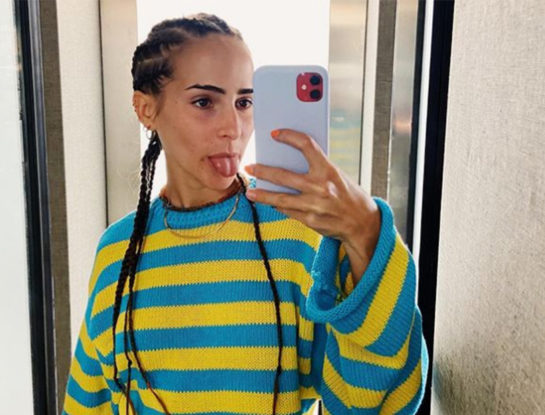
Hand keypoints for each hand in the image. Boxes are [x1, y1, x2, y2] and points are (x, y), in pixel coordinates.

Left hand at [243, 128, 379, 243]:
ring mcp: (313, 205)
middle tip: (249, 167)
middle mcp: (320, 187)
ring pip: (279, 198)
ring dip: (262, 194)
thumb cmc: (349, 195)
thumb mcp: (337, 176)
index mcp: (329, 170)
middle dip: (263, 171)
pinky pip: (287, 211)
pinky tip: (270, 203)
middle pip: (283, 175)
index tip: (275, 133)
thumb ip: (316, 169)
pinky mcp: (309, 220)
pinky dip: (278, 206)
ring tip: (251, 192)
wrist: (362, 222)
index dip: (289, 136)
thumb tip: (289, 162)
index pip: (306, 145)